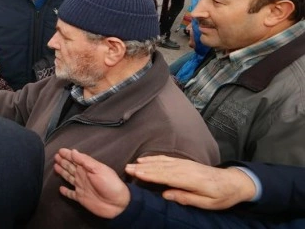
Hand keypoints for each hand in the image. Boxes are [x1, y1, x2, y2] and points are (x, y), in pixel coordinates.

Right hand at [54, 148, 129, 218]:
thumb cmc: (110, 184)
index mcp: (87, 168)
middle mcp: (82, 176)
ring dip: (62, 172)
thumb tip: (73, 151)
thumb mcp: (98, 169)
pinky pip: (70, 194)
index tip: (60, 150)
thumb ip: (85, 160)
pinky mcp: (80, 197)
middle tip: (56, 157)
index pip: (75, 159)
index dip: (67, 154)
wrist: (117, 203)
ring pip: (68, 177)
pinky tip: (60, 189)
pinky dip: (65, 192)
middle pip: (70, 167)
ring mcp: (81, 187)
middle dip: (63, 161)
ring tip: (55, 167)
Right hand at [126, 155, 255, 209]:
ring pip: (162, 162)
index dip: (150, 174)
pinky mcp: (185, 162)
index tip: (136, 173)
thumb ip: (186, 198)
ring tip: (132, 163)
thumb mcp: (207, 203)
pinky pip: (167, 159)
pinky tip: (146, 159)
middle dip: (143, 168)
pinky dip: (155, 158)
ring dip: (146, 162)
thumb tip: (165, 195)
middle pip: (161, 167)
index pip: (166, 176)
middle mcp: (186, 169)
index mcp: (191, 180)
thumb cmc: (221, 196)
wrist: (234, 182)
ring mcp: (185, 164)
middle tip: (127, 168)